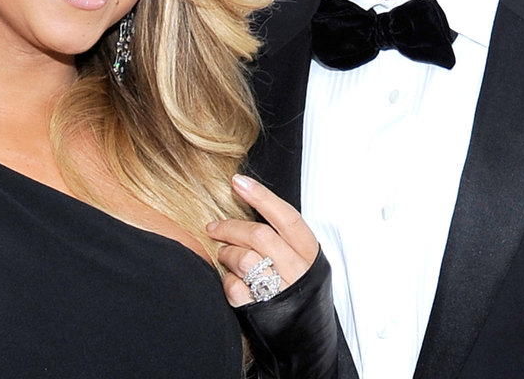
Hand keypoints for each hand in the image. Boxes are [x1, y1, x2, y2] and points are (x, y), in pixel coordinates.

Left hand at [208, 174, 319, 306]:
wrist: (305, 340)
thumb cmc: (299, 293)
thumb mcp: (303, 262)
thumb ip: (283, 239)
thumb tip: (251, 210)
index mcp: (310, 253)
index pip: (286, 216)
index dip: (261, 196)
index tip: (238, 181)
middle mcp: (298, 271)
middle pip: (259, 236)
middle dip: (230, 228)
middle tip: (213, 228)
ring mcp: (281, 292)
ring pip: (244, 259)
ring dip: (226, 255)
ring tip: (224, 256)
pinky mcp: (262, 312)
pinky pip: (234, 288)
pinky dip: (227, 282)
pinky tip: (231, 281)